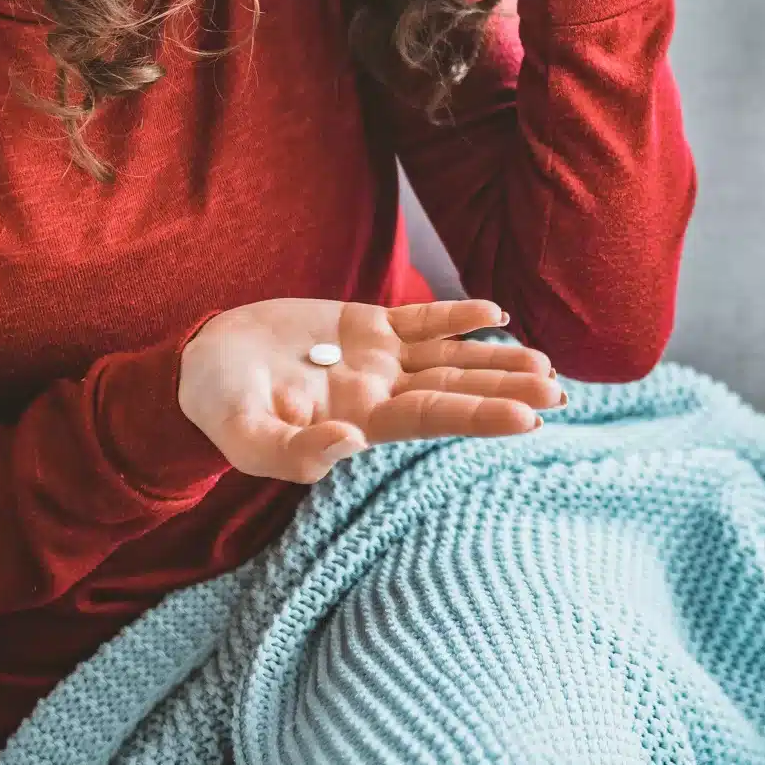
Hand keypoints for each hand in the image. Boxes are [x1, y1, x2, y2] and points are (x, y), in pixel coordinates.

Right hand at [176, 296, 566, 483]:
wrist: (200, 364)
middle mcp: (379, 392)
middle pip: (456, 388)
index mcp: (360, 421)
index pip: (434, 417)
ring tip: (546, 362)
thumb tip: (350, 445)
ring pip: (449, 356)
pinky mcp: (363, 325)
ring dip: (497, 357)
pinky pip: (420, 320)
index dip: (482, 414)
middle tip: (563, 392)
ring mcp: (375, 358)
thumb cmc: (218, 408)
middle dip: (508, 389)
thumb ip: (292, 452)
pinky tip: (494, 312)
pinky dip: (457, 315)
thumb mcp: (243, 438)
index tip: (531, 418)